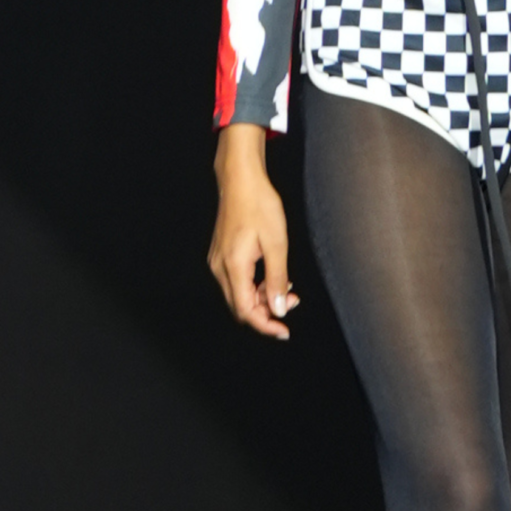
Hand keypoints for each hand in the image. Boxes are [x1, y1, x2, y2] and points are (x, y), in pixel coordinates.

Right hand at [208, 123, 296, 340]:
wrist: (240, 179)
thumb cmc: (258, 204)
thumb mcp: (277, 243)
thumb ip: (277, 279)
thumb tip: (279, 309)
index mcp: (233, 266)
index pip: (246, 311)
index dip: (266, 325)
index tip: (284, 331)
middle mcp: (220, 267)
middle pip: (240, 306)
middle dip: (266, 311)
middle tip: (292, 301)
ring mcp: (218, 260)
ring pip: (238, 294)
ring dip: (261, 298)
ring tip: (286, 286)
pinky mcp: (221, 254)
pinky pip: (236, 281)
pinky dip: (255, 285)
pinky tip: (272, 275)